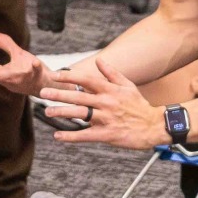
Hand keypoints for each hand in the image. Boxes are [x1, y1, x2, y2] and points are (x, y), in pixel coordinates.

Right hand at [0, 33, 48, 95]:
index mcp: (2, 72)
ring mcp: (22, 76)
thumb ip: (5, 45)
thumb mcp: (17, 55)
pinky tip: (34, 62)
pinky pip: (35, 70)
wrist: (48, 84)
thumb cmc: (31, 71)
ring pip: (7, 75)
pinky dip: (34, 66)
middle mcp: (9, 76)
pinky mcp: (36, 74)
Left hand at [39, 57, 169, 149]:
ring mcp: (106, 118)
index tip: (54, 75)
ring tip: (47, 112)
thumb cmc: (140, 106)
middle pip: (79, 96)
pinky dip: (71, 136)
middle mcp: (106, 102)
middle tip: (43, 93)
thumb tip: (98, 61)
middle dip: (59, 94)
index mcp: (110, 90)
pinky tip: (58, 136)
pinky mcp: (108, 134)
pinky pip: (86, 135)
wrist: (155, 126)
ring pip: (80, 114)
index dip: (69, 77)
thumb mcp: (127, 86)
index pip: (86, 80)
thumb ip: (111, 73)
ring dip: (62, 113)